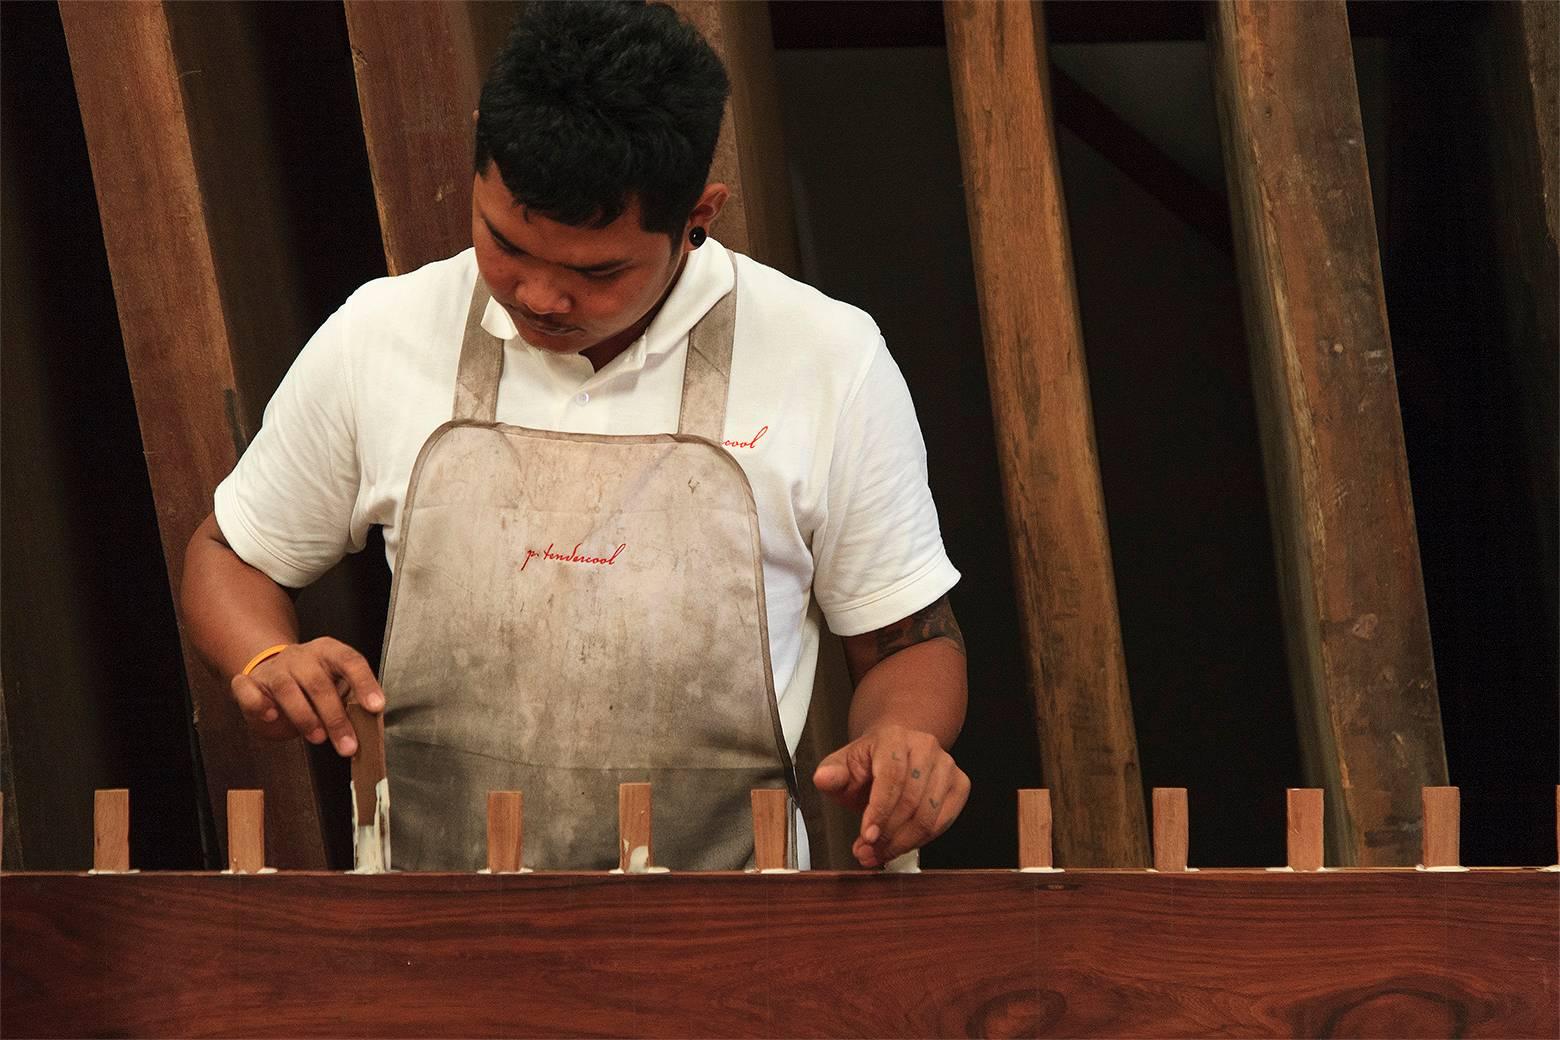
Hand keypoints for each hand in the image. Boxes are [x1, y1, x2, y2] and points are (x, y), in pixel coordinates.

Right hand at [229, 637, 383, 755]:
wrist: (271, 673)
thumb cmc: (311, 685)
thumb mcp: (335, 686)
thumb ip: (350, 702)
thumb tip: (368, 726)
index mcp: (328, 652)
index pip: (350, 661)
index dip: (364, 683)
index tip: (375, 707)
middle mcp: (301, 656)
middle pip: (319, 683)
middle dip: (335, 718)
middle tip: (348, 744)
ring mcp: (274, 668)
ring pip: (287, 689)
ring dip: (305, 717)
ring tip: (318, 738)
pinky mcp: (249, 682)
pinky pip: (248, 690)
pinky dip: (259, 705)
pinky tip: (271, 717)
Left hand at [812, 724, 969, 867]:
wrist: (896, 752)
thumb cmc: (869, 763)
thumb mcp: (843, 766)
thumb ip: (832, 774)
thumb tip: (823, 778)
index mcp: (894, 738)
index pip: (891, 777)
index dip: (879, 811)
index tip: (866, 836)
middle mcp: (925, 747)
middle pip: (911, 801)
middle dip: (887, 835)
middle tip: (867, 853)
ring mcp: (947, 764)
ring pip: (929, 815)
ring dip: (902, 842)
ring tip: (880, 853)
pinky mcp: (960, 783)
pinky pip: (945, 820)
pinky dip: (922, 840)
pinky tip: (902, 845)